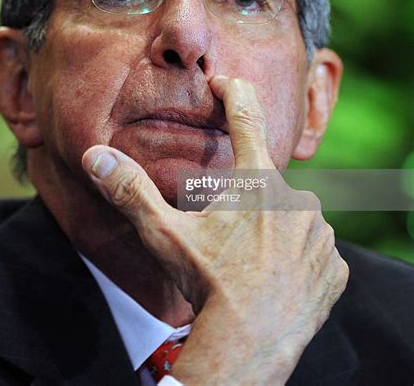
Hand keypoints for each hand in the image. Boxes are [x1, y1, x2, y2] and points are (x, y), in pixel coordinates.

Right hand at [82, 76, 348, 384]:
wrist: (250, 345)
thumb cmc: (207, 284)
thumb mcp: (164, 235)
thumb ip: (131, 191)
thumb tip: (95, 156)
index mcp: (257, 183)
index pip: (246, 117)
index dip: (234, 93)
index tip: (224, 82)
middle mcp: (298, 199)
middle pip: (266, 183)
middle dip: (245, 199)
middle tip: (226, 234)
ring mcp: (320, 234)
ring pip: (292, 216)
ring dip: (272, 228)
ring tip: (249, 259)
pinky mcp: (333, 267)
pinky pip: (313, 249)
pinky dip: (295, 256)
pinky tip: (275, 277)